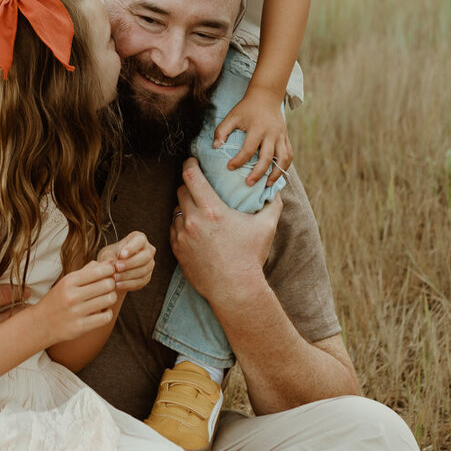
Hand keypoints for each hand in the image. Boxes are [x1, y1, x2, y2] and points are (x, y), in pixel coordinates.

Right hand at [36, 261, 117, 344]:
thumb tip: (109, 263)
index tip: (109, 274)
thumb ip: (87, 271)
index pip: (99, 271)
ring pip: (109, 300)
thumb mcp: (67, 281)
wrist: (41, 323)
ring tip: (106, 298)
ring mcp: (76, 312)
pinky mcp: (81, 327)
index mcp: (69, 281)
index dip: (109, 271)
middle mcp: (72, 296)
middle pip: (107, 285)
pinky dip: (108, 313)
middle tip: (108, 287)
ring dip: (111, 298)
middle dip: (111, 284)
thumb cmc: (58, 299)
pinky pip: (106, 317)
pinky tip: (102, 311)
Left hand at [98, 231, 154, 292]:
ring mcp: (149, 264)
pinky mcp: (147, 277)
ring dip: (128, 275)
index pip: (140, 241)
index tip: (121, 255)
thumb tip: (110, 263)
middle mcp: (148, 250)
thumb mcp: (107, 254)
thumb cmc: (111, 256)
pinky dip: (128, 284)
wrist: (113, 270)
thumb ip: (109, 257)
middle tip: (117, 267)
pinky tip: (118, 285)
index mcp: (139, 238)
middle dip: (130, 263)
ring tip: (114, 278)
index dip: (132, 248)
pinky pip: (140, 281)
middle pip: (145, 256)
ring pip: (143, 270)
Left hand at [170, 158, 282, 306]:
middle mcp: (193, 220)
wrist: (235, 290)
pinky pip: (174, 229)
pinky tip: (194, 229)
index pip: (191, 176)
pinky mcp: (177, 250)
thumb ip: (272, 205)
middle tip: (198, 185)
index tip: (192, 161)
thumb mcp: (266, 228)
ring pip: (176, 210)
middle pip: (181, 190)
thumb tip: (276, 189)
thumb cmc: (250, 258)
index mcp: (212, 210)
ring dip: (185, 206)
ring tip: (197, 209)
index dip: (189, 164)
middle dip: (188, 184)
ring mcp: (182, 236)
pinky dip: (181, 225)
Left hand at [213, 85, 291, 185]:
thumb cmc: (246, 108)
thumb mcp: (232, 116)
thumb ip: (222, 131)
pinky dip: (285, 166)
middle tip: (248, 183)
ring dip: (276, 173)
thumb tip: (216, 147)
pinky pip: (289, 155)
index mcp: (258, 128)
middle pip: (267, 158)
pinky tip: (277, 174)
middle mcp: (272, 133)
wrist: (266, 96)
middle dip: (258, 173)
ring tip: (267, 184)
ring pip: (284, 159)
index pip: (248, 149)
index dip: (238, 160)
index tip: (230, 168)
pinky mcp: (286, 137)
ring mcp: (281, 136)